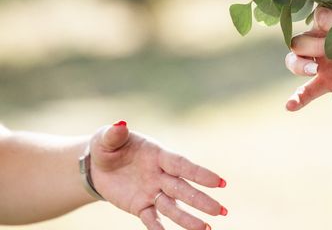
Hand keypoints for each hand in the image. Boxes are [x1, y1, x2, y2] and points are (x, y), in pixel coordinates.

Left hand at [90, 121, 225, 229]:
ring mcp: (152, 192)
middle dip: (201, 200)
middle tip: (221, 211)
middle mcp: (159, 175)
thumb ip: (114, 134)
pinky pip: (151, 219)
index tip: (220, 182)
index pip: (182, 165)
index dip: (200, 174)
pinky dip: (159, 228)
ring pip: (172, 207)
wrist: (97, 165)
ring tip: (206, 229)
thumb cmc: (108, 146)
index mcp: (158, 155)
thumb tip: (120, 124)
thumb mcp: (107, 139)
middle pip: (183, 189)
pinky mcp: (140, 206)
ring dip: (188, 219)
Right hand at [284, 0, 331, 110]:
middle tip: (329, 51)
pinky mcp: (326, 82)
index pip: (321, 16)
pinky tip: (291, 106)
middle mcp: (323, 39)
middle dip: (311, 45)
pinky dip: (297, 98)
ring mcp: (322, 62)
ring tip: (313, 70)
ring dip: (299, 65)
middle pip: (301, 39)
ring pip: (296, 61)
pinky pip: (307, 90)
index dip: (331, 22)